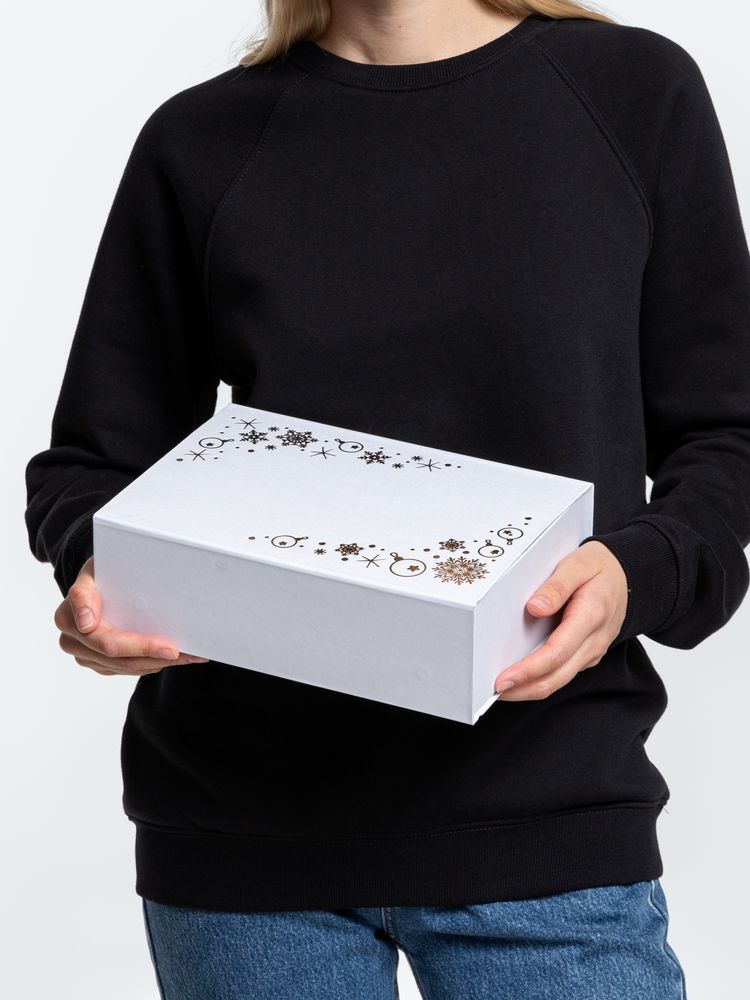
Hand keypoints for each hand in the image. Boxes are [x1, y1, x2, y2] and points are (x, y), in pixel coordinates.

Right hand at [55, 555, 209, 675]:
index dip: (134, 643)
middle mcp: (71, 638)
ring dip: (158, 661)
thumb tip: (86, 622)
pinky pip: (127, 670)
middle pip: (116, 654)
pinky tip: (174, 657)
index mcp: (66, 613)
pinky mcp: (97, 663)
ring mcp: (84, 654)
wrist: (98, 581)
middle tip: (181, 650)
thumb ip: (87, 590)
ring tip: (188, 655)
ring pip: (124, 666)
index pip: (99, 633)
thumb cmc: (102, 571)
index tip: (167, 647)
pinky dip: (152, 663)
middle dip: (152, 653)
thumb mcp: (95, 567)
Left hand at [493, 540, 628, 700]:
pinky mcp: (585, 656)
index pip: (556, 653)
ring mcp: (591, 652)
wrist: (625, 577)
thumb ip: (556, 586)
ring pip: (558, 680)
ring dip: (529, 689)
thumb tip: (535, 608)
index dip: (528, 670)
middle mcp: (593, 642)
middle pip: (556, 677)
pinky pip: (561, 674)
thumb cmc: (598, 569)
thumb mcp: (577, 565)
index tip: (503, 679)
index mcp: (591, 617)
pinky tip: (519, 678)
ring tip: (500, 689)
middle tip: (491, 692)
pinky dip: (539, 679)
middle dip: (522, 689)